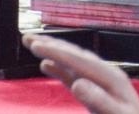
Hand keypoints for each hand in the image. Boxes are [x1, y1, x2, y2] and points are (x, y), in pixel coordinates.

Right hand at [23, 34, 138, 113]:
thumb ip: (100, 101)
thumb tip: (78, 83)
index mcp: (111, 77)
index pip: (80, 61)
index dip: (58, 52)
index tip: (36, 45)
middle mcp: (106, 74)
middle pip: (75, 56)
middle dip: (52, 46)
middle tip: (27, 37)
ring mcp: (101, 82)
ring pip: (73, 62)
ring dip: (53, 53)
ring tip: (32, 44)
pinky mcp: (95, 91)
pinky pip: (74, 76)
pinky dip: (59, 69)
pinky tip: (46, 65)